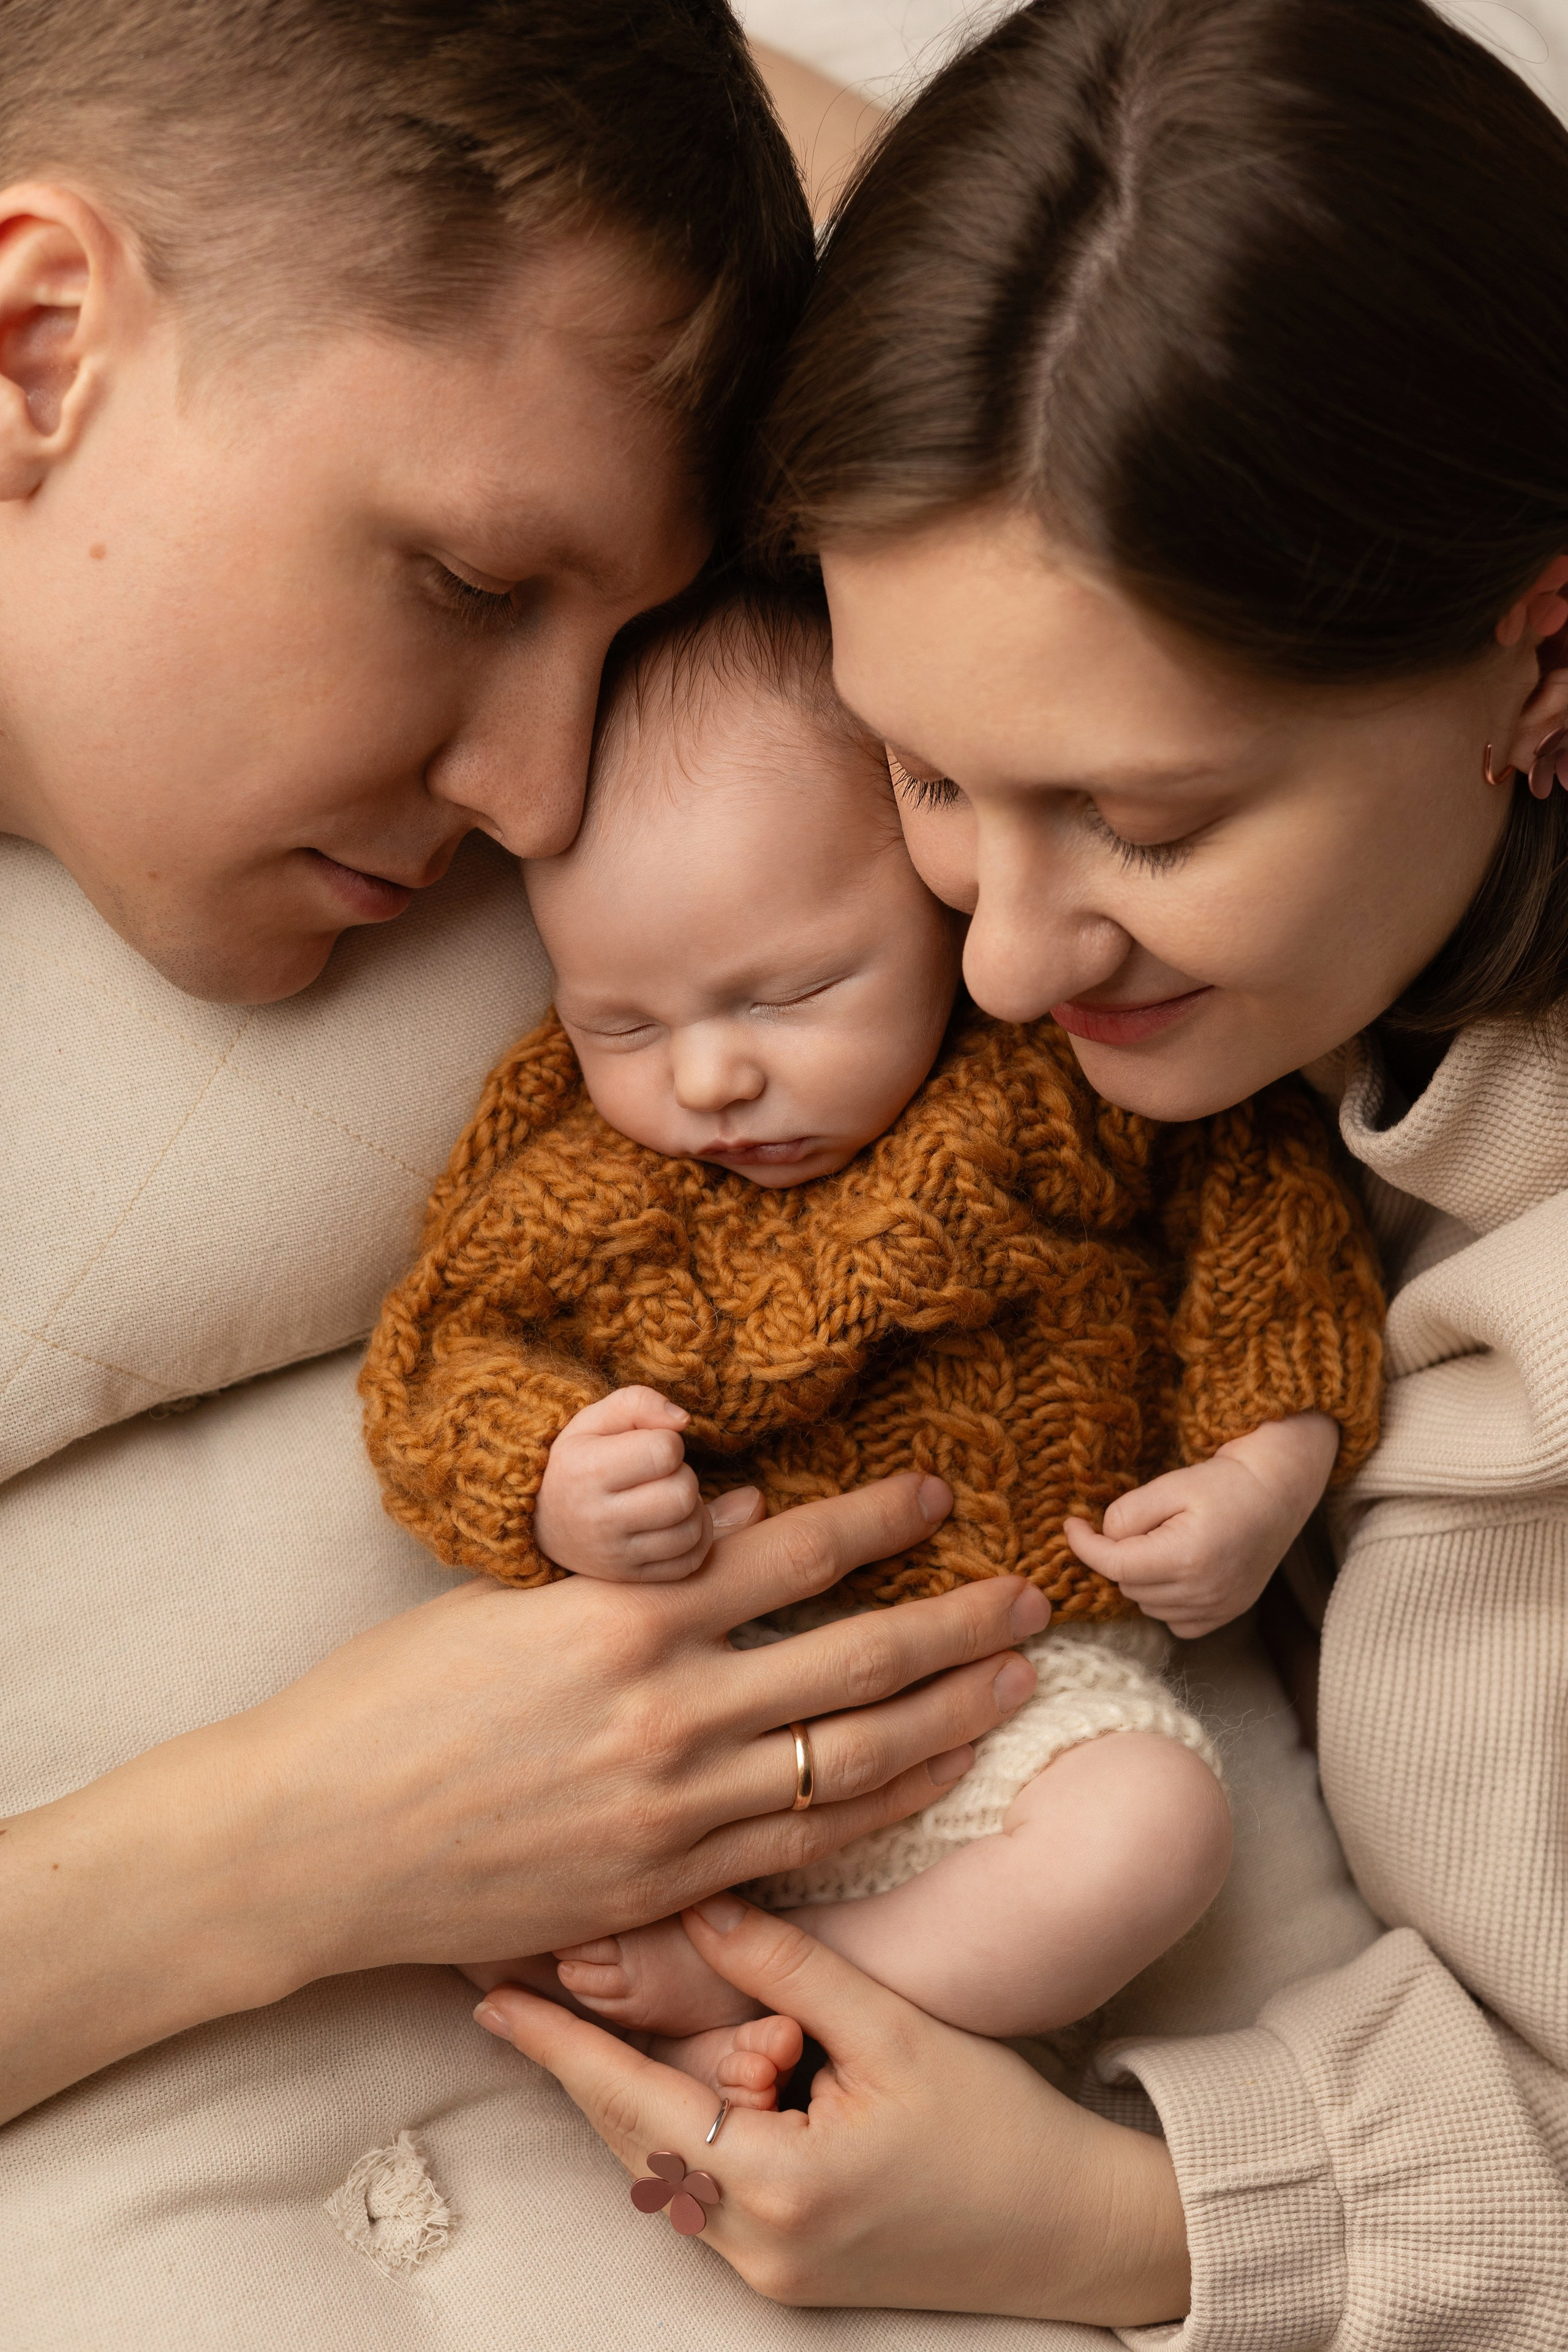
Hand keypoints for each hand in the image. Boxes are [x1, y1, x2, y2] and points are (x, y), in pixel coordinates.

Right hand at [1, 1472, 1049, 2123]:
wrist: (311, 1844)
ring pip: (848, 1759)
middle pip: (849, 1660)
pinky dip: (881, 1806)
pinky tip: (936, 1774)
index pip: (784, 1556)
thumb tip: (736, 1521)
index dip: (874, 1522)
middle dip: (953, 1625)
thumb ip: (626, 1573)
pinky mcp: (661, 1886)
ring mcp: (670, 1810)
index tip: (936, 1499)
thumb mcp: (500, 1606)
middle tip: (1030, 1597)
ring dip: (945, 1717)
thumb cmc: (384, 1706)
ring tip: (1016, 1683)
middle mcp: (663, 1714)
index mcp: (619, 1622)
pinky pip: (802, 1845)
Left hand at [473, 1896, 1189, 2326]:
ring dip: (618, 2088)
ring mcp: (767, 2268)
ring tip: (558, 2010)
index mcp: (777, 2185)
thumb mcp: (894, 2028)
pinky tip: (651, 2068)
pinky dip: (669, 2120)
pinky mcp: (786, 2269)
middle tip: (500, 1986)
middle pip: (630, 2138)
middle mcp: (755, 2243)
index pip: (633, 2101)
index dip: (557, 2040)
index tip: (488, 1993)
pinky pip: (699, 2185)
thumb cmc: (999, 2127)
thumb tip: (697, 1901)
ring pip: (659, 2163)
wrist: (1077, 2232)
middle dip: (570, 2058)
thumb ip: (788, 1966)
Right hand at [536, 1385, 717, 1579]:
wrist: (541, 1521)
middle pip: (681, 1495)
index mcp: (586, 1470)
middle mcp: (598, 1519)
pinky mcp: (630, 1577)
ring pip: (690, 1531)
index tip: (652, 1446)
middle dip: (683, 1476)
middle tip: (663, 1475)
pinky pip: (689, 1563)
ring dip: (692, 1509)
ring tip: (669, 1497)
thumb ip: (638, 1403)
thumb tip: (683, 1421)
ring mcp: (615, 1555)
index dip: (669, 1442)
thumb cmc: (576, 1460)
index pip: (663, 1451)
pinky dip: (696, 1540)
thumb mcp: (592, 1420)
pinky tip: (677, 1523)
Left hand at [1064, 1410, 1338, 1638]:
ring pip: (1147, 1605)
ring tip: (1164, 1541)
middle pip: (1129, 1585)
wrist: (1276, 1493)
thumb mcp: (1169, 1485)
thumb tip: (1103, 1539)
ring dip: (1141, 1578)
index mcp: (1186, 1558)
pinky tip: (1177, 1570)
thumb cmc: (1224, 1483)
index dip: (1084, 1545)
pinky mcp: (1226, 1614)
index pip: (1114, 1565)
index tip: (1071, 1524)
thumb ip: (1127, 1514)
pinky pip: (1174, 1621)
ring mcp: (1218, 1609)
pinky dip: (1165, 1600)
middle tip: (1139, 1523)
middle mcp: (1203, 1592)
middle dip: (1120, 1555)